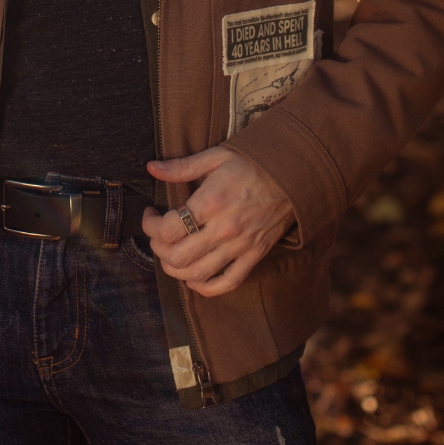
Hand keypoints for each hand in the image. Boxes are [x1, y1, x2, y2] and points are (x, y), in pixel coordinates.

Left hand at [142, 147, 294, 297]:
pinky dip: (206, 287)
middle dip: (158, 248)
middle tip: (157, 234)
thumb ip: (181, 167)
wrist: (292, 176)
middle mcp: (224, 229)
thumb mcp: (215, 157)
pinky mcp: (254, 256)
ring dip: (175, 270)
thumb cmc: (251, 163)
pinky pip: (227, 282)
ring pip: (197, 274)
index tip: (150, 214)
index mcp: (211, 202)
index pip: (168, 229)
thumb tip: (151, 168)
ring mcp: (240, 246)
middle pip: (178, 256)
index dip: (150, 225)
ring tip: (169, 253)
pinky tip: (193, 277)